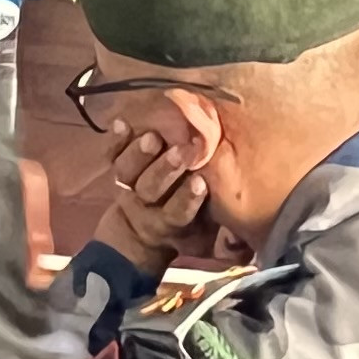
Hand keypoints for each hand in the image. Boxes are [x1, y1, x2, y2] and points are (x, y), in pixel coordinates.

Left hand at [92, 109, 209, 266]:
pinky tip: (122, 123)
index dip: (187, 199)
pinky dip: (116, 140)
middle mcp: (148, 204)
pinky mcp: (118, 170)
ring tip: (153, 138)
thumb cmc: (188, 222)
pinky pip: (111, 155)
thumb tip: (247, 234)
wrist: (141, 232)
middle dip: (165, 170)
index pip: (178, 212)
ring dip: (140, 155)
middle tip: (181, 152)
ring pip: (128, 172)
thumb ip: (223, 233)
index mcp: (171, 221)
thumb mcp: (204, 235)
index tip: (200, 183)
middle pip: (151, 189)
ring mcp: (129, 186)